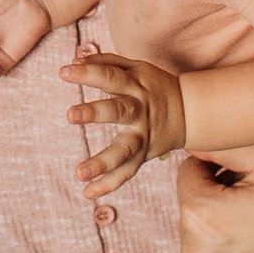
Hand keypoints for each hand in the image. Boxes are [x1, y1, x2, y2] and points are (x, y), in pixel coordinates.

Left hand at [62, 50, 188, 197]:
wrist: (190, 111)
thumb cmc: (152, 85)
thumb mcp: (135, 68)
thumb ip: (106, 62)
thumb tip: (73, 59)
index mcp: (136, 85)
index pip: (110, 77)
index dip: (87, 73)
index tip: (63, 71)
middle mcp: (140, 111)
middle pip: (118, 111)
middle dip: (95, 113)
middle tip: (70, 115)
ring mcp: (143, 136)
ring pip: (124, 150)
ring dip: (102, 162)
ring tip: (79, 173)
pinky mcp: (143, 155)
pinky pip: (127, 172)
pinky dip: (109, 184)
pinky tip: (87, 193)